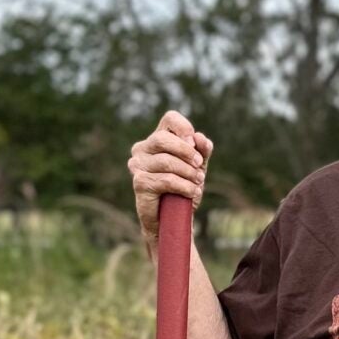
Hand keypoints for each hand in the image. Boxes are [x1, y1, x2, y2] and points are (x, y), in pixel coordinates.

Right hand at [129, 111, 212, 250]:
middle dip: (186, 152)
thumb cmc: (183, 189)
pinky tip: (191, 193)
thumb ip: (201, 151)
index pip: (169, 118)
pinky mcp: (139, 182)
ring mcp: (137, 165)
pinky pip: (165, 180)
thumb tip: (200, 138)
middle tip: (199, 166)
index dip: (184, 127)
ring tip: (198, 183)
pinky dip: (183, 186)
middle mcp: (142, 149)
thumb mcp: (197, 167)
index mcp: (157, 139)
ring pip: (166, 161)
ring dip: (188, 173)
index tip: (195, 144)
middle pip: (163, 139)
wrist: (172, 219)